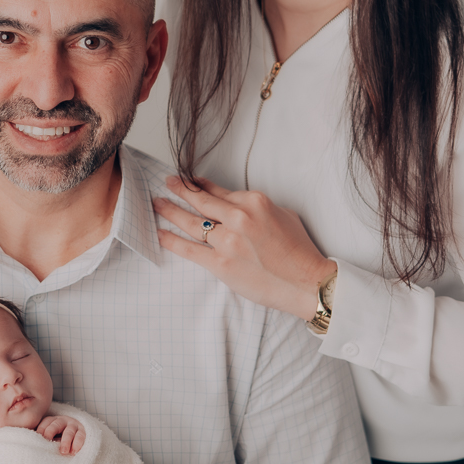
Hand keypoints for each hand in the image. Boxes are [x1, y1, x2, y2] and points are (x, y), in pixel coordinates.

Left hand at [36, 413, 85, 454]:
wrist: (75, 438)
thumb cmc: (56, 439)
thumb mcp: (49, 437)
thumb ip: (40, 439)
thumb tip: (26, 443)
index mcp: (52, 421)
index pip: (45, 422)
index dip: (41, 430)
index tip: (37, 439)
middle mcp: (62, 421)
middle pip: (56, 424)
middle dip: (51, 432)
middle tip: (47, 441)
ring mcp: (73, 426)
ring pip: (69, 431)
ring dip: (66, 441)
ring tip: (63, 452)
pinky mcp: (82, 432)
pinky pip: (81, 436)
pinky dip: (77, 443)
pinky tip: (74, 452)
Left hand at [154, 176, 332, 320]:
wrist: (306, 283)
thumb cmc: (299, 251)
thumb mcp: (282, 214)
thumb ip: (255, 207)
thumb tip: (234, 205)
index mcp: (254, 202)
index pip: (218, 190)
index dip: (200, 184)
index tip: (189, 180)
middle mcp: (239, 218)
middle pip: (201, 201)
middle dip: (180, 190)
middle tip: (167, 183)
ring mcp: (228, 242)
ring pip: (191, 222)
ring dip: (170, 211)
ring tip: (158, 203)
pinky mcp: (221, 264)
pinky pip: (189, 250)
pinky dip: (171, 240)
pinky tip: (159, 234)